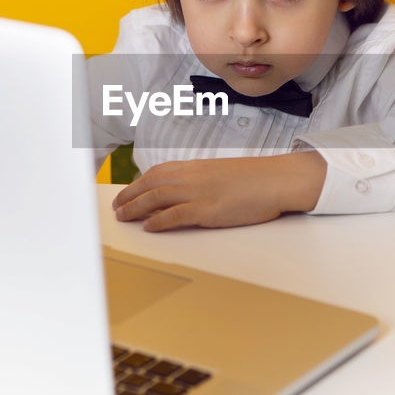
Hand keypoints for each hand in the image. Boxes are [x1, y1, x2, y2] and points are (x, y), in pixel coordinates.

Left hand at [112, 152, 326, 231]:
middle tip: (117, 207)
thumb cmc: (256, 179)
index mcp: (196, 167)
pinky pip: (174, 216)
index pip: (158, 173)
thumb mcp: (223, 174)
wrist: (277, 179)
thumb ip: (203, 180)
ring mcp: (198, 193)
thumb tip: (189, 191)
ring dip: (135, 208)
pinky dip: (158, 221)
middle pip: (151, 184)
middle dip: (130, 196)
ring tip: (123, 217)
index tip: (128, 192)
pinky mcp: (206, 209)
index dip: (139, 183)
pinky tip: (148, 227)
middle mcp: (192, 177)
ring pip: (156, 199)